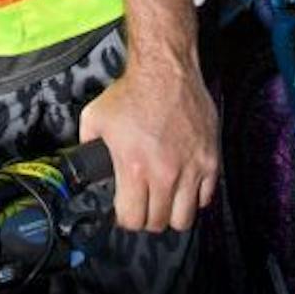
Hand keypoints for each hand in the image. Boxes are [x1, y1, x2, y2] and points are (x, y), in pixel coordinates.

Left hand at [77, 61, 218, 233]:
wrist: (165, 70)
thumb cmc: (132, 92)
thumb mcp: (95, 118)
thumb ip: (87, 146)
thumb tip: (84, 164)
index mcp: (134, 167)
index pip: (132, 219)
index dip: (126, 219)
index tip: (125, 212)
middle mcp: (165, 172)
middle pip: (159, 223)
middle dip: (147, 219)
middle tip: (144, 206)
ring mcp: (191, 168)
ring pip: (184, 218)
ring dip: (172, 214)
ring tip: (165, 201)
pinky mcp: (210, 160)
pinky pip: (206, 197)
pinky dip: (194, 198)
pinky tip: (183, 186)